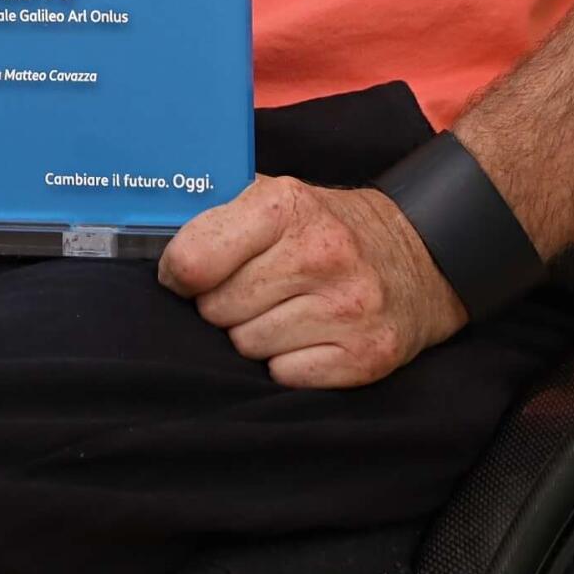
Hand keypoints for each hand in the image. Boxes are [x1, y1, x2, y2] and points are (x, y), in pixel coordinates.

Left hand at [158, 175, 468, 388]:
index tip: (186, 276)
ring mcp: (349, 307)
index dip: (179, 274)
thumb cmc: (328, 228)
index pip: (193, 260)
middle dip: (222, 304)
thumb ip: (217, 214)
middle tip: (253, 290)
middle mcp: (321, 254)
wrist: (421, 253)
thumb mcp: (276, 197)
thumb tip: (152, 245)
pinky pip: (286, 376)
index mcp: (286, 207)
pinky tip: (309, 335)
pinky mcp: (367, 354)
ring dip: (255, 335)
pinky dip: (288, 363)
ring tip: (285, 310)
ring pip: (248, 347)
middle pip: (217, 310)